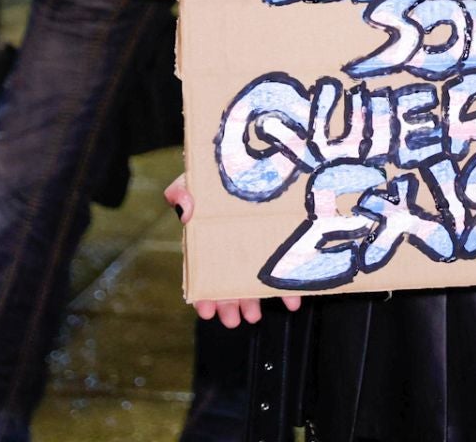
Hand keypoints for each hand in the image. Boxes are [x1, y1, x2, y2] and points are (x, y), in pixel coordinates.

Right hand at [165, 173, 302, 326]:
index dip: (203, 292)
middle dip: (228, 302)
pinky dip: (288, 286)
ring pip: (253, 278)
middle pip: (227, 279)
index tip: (205, 310)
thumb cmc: (220, 172)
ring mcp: (258, 244)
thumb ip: (184, 189)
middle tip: (231, 320)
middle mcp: (233, 245)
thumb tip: (182, 207)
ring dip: (253, 300)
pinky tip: (293, 300)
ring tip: (255, 316)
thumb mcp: (199, 177)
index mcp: (210, 236)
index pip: (203, 269)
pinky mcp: (282, 242)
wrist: (258, 155)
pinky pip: (284, 267)